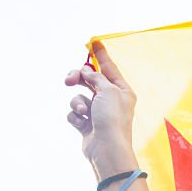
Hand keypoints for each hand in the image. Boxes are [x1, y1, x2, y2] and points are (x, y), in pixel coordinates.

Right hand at [65, 42, 139, 179]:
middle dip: (78, 78)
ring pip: (79, 97)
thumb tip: (85, 71)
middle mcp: (112, 101)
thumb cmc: (112, 118)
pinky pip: (75, 113)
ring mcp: (99, 113)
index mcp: (123, 91)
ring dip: (78, 102)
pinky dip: (76, 116)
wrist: (106, 148)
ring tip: (84, 112)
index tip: (93, 42)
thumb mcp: (107, 90)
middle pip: (90, 80)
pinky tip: (82, 124)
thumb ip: (96, 77)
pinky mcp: (87, 125)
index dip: (100, 55)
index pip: (109, 68)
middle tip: (68, 79)